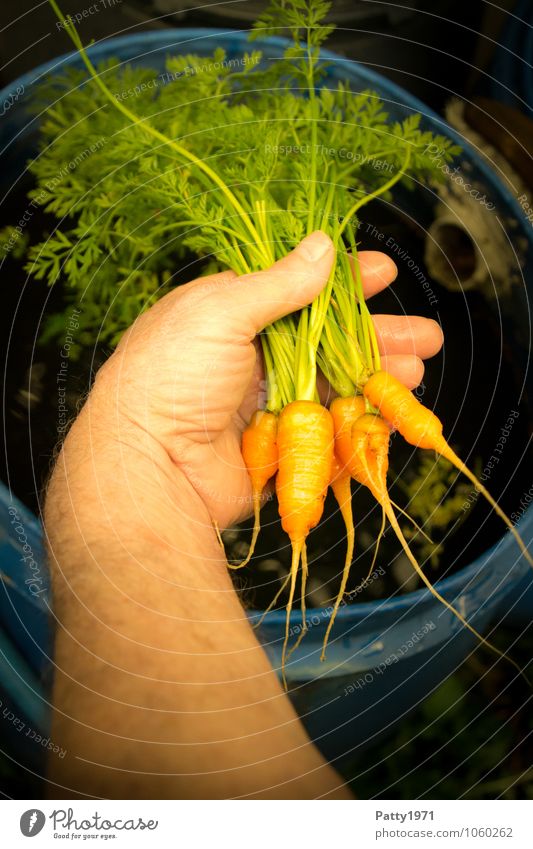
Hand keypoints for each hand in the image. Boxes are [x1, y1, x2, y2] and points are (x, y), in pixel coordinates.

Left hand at [92, 230, 442, 528]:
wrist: (149, 467)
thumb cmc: (170, 377)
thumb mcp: (219, 312)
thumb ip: (277, 284)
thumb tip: (322, 245)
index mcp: (230, 317)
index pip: (297, 291)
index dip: (342, 283)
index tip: (383, 273)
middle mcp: (250, 358)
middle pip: (327, 343)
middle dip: (379, 338)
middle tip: (427, 337)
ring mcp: (265, 405)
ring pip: (334, 388)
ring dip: (377, 380)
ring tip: (417, 374)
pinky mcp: (277, 447)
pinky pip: (327, 432)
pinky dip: (360, 423)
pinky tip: (392, 414)